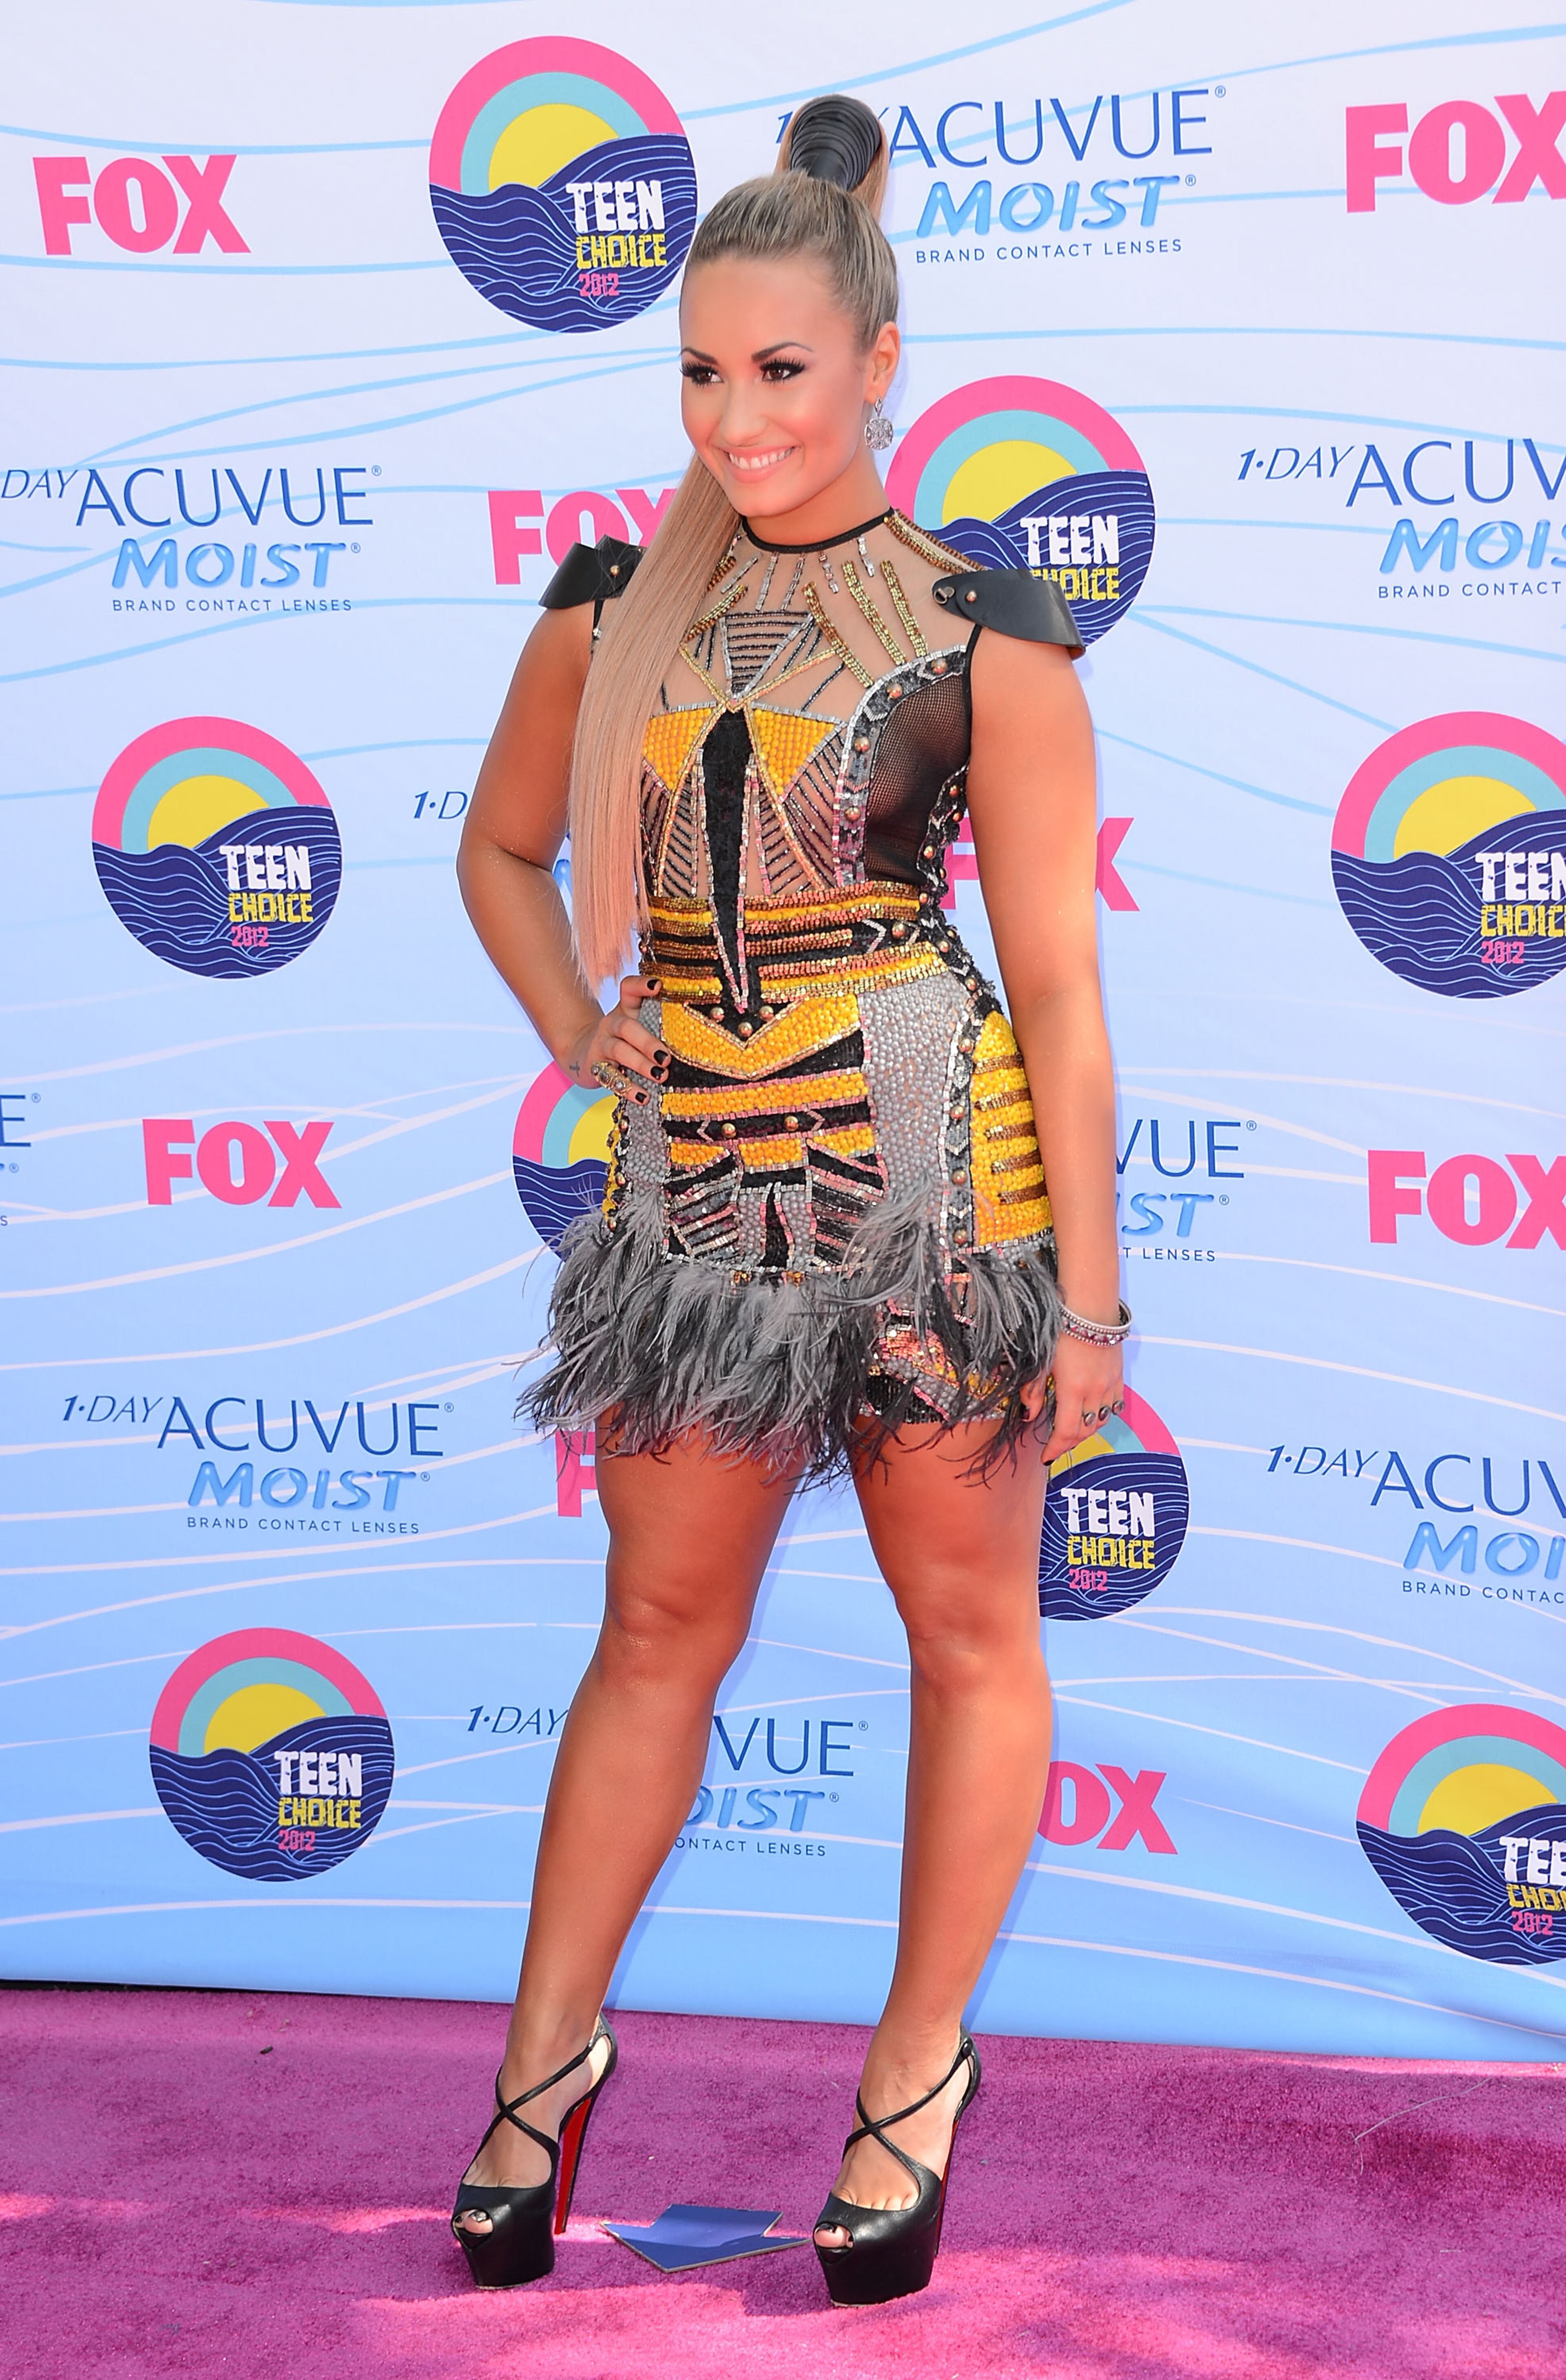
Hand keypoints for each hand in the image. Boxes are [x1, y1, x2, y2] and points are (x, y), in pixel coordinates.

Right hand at [562, 976, 668, 1106]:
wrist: (586, 1055)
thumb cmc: (627, 1041)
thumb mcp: (640, 1026)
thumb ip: (661, 1025)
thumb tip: (702, 1033)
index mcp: (626, 1009)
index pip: (629, 989)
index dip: (641, 985)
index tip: (658, 985)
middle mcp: (612, 1024)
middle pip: (627, 1027)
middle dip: (648, 1042)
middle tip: (667, 1058)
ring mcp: (602, 1044)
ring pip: (619, 1050)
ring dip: (640, 1063)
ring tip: (660, 1075)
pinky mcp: (596, 1067)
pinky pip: (611, 1078)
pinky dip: (628, 1089)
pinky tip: (643, 1097)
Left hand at [1021, 1330, 1123, 1466]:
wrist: (1090, 1306)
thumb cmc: (1061, 1328)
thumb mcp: (1041, 1360)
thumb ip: (1033, 1390)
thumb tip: (1029, 1415)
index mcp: (1073, 1390)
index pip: (1066, 1433)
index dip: (1055, 1450)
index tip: (1045, 1458)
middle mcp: (1094, 1392)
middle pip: (1084, 1431)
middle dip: (1069, 1443)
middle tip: (1055, 1446)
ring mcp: (1109, 1384)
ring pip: (1101, 1421)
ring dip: (1086, 1431)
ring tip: (1071, 1431)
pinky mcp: (1118, 1376)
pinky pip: (1113, 1406)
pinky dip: (1103, 1415)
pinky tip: (1093, 1413)